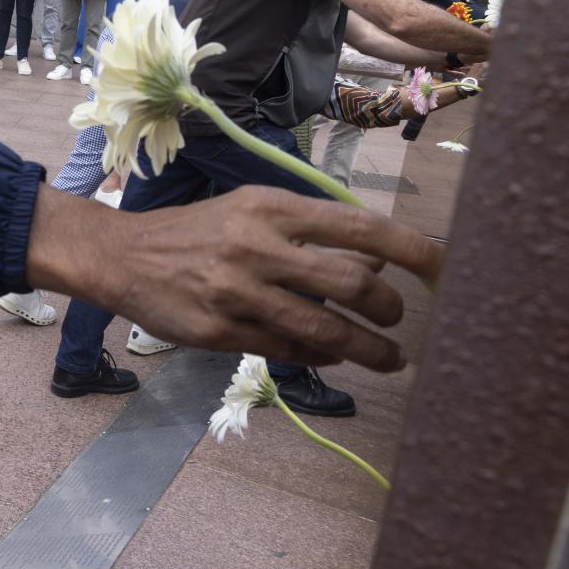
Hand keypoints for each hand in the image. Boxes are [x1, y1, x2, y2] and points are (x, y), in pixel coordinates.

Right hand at [27, 185, 441, 370]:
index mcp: (270, 207)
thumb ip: (307, 230)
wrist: (121, 256)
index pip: (360, 228)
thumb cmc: (196, 232)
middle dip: (391, 310)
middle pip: (352, 284)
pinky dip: (319, 357)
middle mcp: (256, 246)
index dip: (414, 251)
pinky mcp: (217, 330)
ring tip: (392, 360)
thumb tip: (376, 265)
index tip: (446, 271)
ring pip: (324, 329)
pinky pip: (286, 351)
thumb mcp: (250, 210)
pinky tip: (331, 357)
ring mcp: (236, 291)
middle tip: (401, 322)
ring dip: (369, 350)